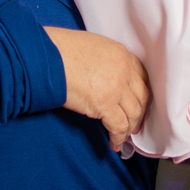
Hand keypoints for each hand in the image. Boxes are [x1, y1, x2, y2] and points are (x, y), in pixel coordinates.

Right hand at [44, 27, 150, 151]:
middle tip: (136, 124)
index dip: (141, 94)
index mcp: (121, 54)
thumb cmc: (61, 50)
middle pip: (142, 96)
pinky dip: (118, 138)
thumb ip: (107, 61)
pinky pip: (119, 126)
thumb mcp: (93, 46)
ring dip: (129, 128)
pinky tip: (113, 143)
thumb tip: (106, 78)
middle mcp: (123, 70)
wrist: (47, 57)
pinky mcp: (104, 104)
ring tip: (123, 136)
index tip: (139, 103)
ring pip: (133, 114)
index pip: (141, 76)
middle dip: (140, 113)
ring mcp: (116, 87)